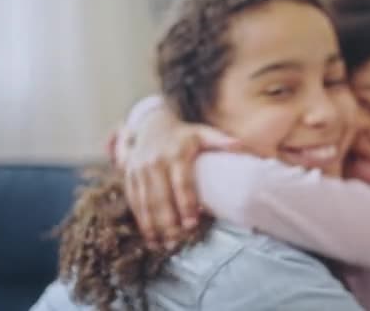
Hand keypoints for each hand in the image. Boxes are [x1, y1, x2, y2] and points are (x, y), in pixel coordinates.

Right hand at [116, 105, 240, 249]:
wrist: (152, 125)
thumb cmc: (184, 135)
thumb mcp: (202, 133)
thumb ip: (220, 140)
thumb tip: (241, 145)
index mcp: (175, 154)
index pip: (181, 183)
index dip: (186, 204)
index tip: (193, 223)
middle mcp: (154, 163)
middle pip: (160, 197)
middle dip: (168, 221)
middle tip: (178, 241)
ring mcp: (139, 170)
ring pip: (145, 203)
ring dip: (153, 226)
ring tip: (164, 245)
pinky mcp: (129, 177)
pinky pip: (134, 202)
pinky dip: (141, 221)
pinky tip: (150, 238)